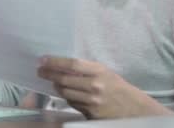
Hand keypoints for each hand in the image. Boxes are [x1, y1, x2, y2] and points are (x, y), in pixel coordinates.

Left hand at [38, 56, 173, 118]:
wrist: (133, 109)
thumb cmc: (118, 87)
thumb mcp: (105, 72)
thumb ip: (87, 70)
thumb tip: (63, 65)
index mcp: (99, 71)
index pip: (71, 64)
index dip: (54, 61)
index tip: (43, 60)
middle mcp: (94, 86)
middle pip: (64, 79)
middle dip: (48, 74)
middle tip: (40, 71)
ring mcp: (92, 101)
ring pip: (65, 93)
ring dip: (56, 87)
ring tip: (52, 82)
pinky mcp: (90, 113)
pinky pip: (72, 104)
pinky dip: (67, 97)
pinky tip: (65, 93)